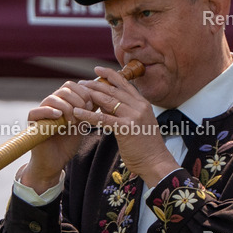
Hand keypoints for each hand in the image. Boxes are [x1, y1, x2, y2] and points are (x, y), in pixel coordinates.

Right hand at [22, 81, 97, 193]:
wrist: (55, 160)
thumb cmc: (69, 142)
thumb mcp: (82, 123)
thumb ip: (87, 110)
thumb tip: (99, 96)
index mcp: (62, 102)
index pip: (71, 86)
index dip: (83, 92)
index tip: (91, 106)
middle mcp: (51, 104)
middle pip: (64, 89)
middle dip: (78, 99)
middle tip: (84, 113)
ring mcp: (41, 112)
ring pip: (53, 98)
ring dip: (67, 107)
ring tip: (73, 121)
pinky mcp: (32, 123)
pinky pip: (36, 111)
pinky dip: (49, 111)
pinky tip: (59, 116)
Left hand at [73, 67, 178, 187]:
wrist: (156, 162)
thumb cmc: (147, 147)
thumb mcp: (139, 124)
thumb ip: (126, 112)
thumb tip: (107, 105)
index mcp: (144, 104)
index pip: (125, 84)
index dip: (111, 75)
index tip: (98, 70)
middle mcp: (140, 107)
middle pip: (114, 91)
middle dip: (96, 85)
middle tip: (81, 82)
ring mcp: (134, 116)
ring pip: (108, 101)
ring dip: (91, 96)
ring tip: (77, 93)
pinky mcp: (126, 128)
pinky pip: (103, 119)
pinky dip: (88, 114)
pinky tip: (77, 112)